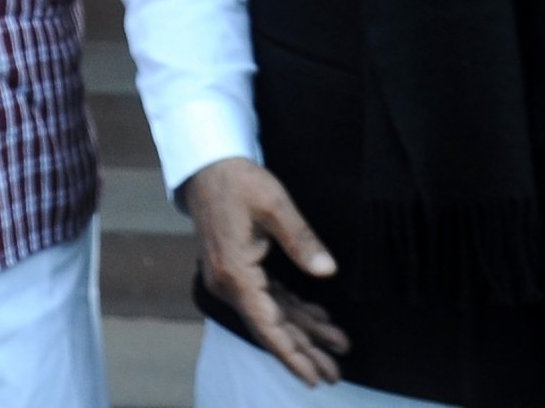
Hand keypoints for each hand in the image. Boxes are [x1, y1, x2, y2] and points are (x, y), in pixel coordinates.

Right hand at [182, 157, 348, 384]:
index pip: (267, 325)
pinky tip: (317, 319)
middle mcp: (229, 284)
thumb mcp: (273, 204)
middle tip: (336, 373)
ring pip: (272, 315)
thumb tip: (326, 271)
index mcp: (235, 273)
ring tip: (337, 347)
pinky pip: (269, 298)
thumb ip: (301, 240)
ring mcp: (232, 279)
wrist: (207, 168)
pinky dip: (293, 310)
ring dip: (304, 331)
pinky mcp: (239, 270)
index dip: (292, 354)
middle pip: (271, 327)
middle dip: (304, 350)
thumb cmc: (238, 181)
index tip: (314, 377)